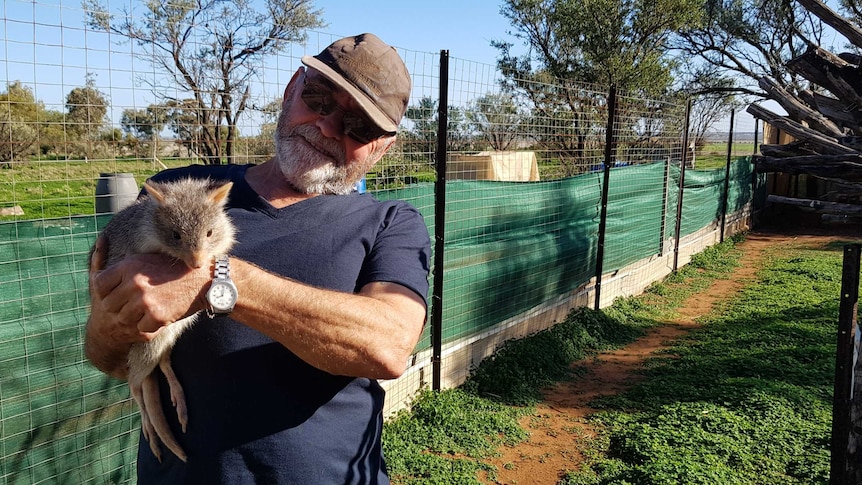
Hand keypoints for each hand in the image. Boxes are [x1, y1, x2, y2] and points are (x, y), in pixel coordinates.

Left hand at [91, 242, 207, 333]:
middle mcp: (134, 283)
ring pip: (124, 319)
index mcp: (128, 267)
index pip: (99, 284)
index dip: (106, 292)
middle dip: (119, 307)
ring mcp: (146, 301)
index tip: (117, 294)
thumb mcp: (145, 260)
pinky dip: (150, 326)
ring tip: (148, 310)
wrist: (203, 280)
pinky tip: (160, 315)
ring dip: (134, 318)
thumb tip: (97, 276)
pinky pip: (142, 329)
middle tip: (135, 305)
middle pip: (108, 304)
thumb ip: (122, 268)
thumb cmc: (173, 269)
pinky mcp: (157, 316)